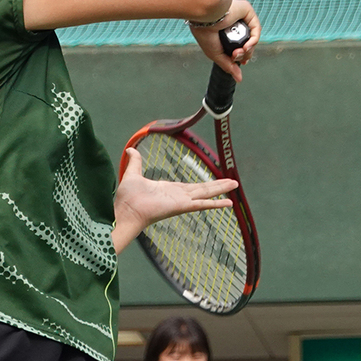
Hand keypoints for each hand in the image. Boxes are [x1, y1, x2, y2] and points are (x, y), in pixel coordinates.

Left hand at [111, 148, 238, 253]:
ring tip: (235, 186)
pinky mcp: (181, 207)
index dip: (204, 184)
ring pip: (205, 194)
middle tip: (234, 182)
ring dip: (220, 190)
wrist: (124, 210)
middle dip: (218, 185)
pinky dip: (215, 204)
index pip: (192, 187)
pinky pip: (201, 205)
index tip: (214, 182)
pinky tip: (228, 204)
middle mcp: (178, 196)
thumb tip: (130, 149)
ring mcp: (181, 202)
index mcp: (170, 190)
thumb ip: (136, 162)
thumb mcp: (133, 174)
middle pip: (203, 189)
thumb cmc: (127, 197)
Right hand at [190, 0, 259, 81]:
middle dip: (244, 55)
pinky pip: (256, 29)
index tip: (241, 62)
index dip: (243, 56)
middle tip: (235, 56)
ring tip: (239, 51)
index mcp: (225, 33)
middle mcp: (233, 26)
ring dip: (249, 50)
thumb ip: (228, 66)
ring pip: (253, 38)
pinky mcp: (247, 12)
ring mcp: (241, 18)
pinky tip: (246, 46)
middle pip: (248, 45)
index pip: (240, 47)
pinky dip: (254, 41)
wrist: (205, 18)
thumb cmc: (204, 32)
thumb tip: (239, 79)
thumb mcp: (216, 55)